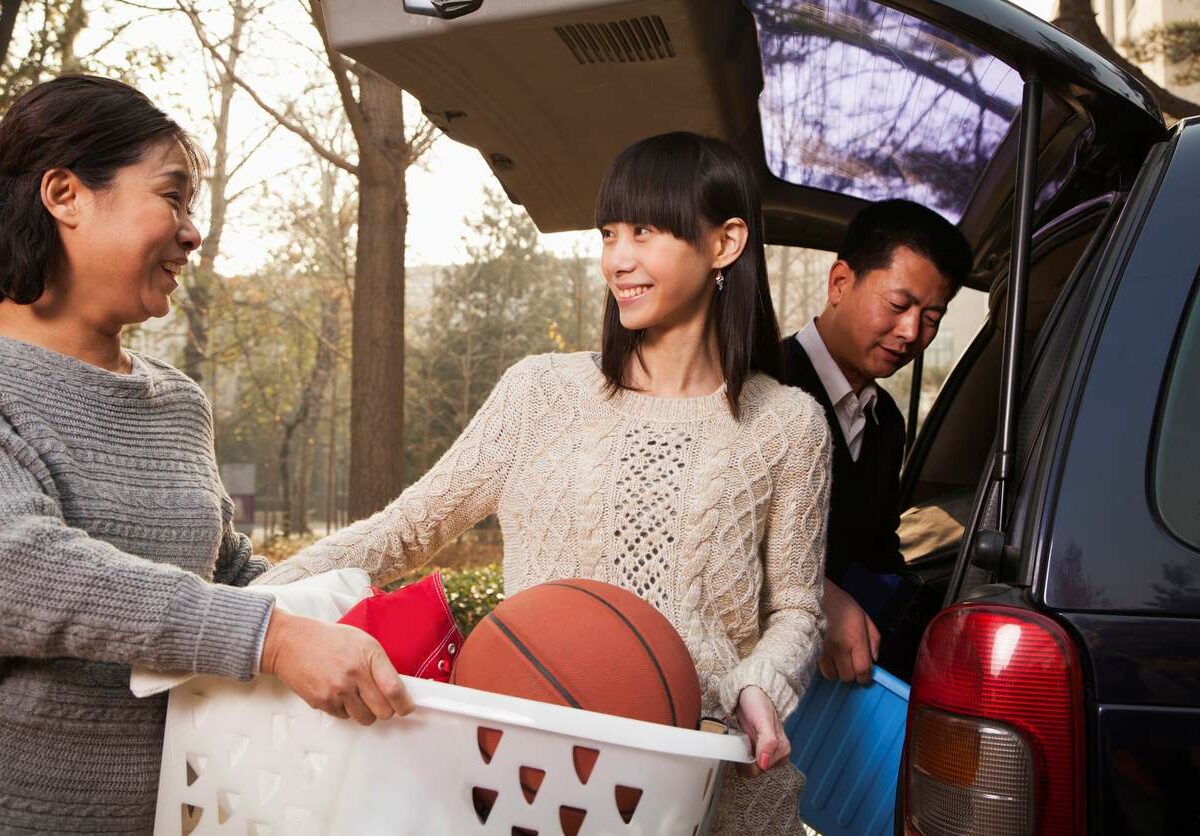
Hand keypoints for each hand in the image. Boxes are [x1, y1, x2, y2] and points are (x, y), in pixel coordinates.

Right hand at [260, 609, 413, 724]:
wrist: (292, 642)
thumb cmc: (328, 640)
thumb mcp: (362, 642)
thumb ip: (379, 664)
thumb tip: (396, 689)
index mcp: (369, 655)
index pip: (394, 689)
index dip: (404, 704)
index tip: (406, 707)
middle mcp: (355, 674)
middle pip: (383, 711)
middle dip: (385, 710)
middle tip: (381, 702)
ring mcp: (338, 690)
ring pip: (365, 718)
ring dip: (365, 712)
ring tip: (357, 696)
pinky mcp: (322, 702)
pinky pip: (344, 717)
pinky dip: (345, 710)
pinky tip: (338, 693)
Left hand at [734, 685, 789, 776]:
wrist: (750, 691)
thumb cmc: (758, 702)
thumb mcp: (763, 720)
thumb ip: (767, 742)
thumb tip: (764, 764)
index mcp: (783, 750)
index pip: (760, 770)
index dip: (748, 760)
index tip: (744, 744)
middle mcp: (776, 753)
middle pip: (755, 770)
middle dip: (745, 757)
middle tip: (743, 739)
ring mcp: (766, 751)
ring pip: (749, 766)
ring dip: (742, 754)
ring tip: (743, 737)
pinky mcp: (757, 747)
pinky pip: (746, 758)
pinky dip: (740, 751)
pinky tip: (742, 739)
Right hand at [818, 579, 879, 684]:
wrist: (809, 594)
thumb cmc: (837, 602)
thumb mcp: (862, 615)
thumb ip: (873, 638)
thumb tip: (874, 659)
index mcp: (855, 638)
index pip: (863, 669)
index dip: (864, 677)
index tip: (864, 675)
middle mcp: (840, 648)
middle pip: (847, 676)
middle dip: (850, 673)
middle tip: (848, 663)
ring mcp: (823, 651)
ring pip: (831, 675)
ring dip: (835, 671)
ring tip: (835, 660)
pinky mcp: (810, 651)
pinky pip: (819, 669)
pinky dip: (823, 666)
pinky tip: (824, 657)